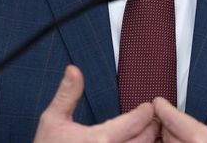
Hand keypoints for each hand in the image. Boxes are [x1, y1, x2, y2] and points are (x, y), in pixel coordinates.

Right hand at [34, 65, 158, 142]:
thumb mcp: (52, 119)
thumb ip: (67, 94)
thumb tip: (73, 70)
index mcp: (99, 140)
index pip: (134, 123)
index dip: (145, 112)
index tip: (148, 106)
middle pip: (145, 140)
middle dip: (151, 126)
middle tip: (153, 116)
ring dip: (148, 141)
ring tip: (147, 131)